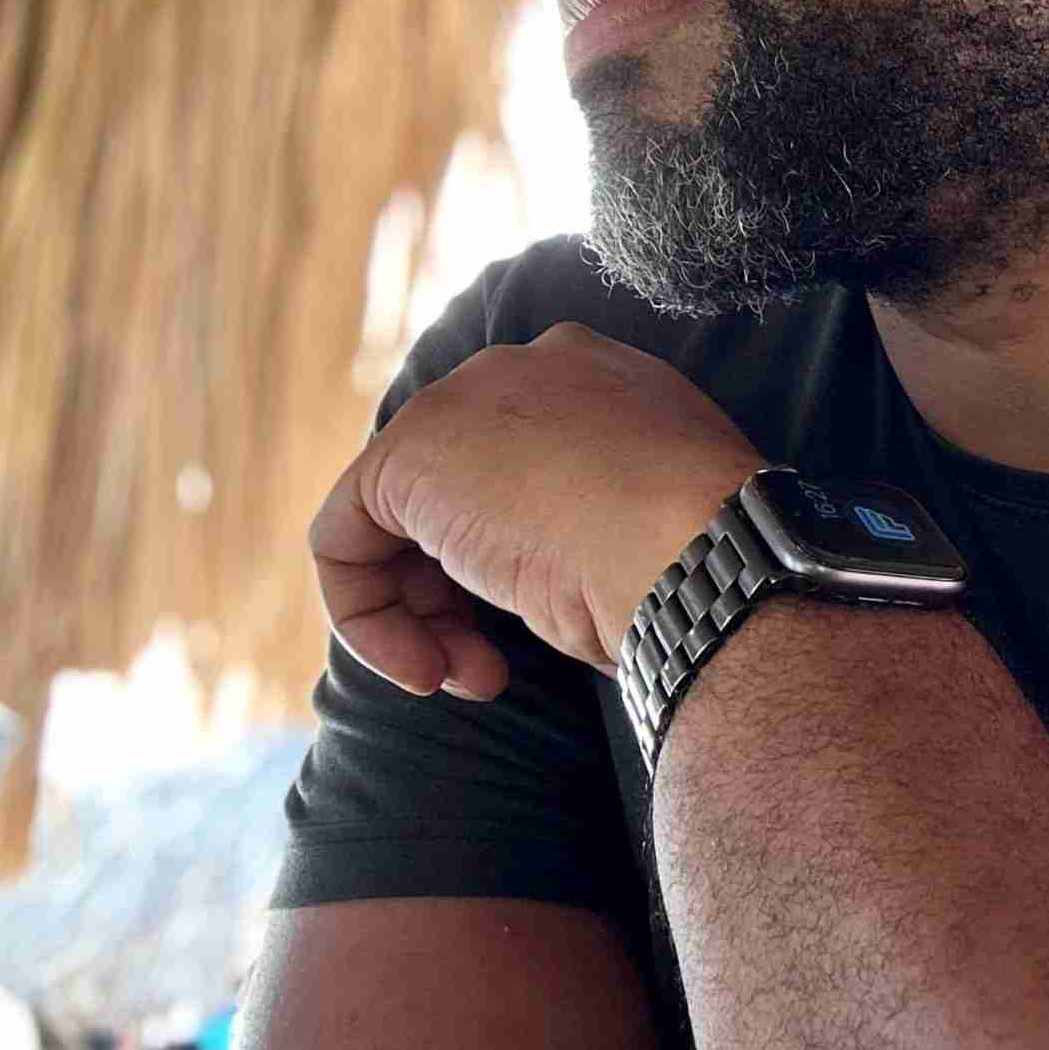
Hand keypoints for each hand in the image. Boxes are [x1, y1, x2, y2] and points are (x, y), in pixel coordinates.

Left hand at [308, 321, 766, 697]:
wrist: (702, 546)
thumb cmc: (704, 558)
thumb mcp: (661, 528)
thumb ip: (611, 523)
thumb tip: (573, 576)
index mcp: (599, 378)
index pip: (527, 462)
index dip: (524, 551)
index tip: (562, 610)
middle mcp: (525, 372)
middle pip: (456, 490)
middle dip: (462, 594)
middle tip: (497, 668)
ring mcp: (462, 405)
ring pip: (399, 523)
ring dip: (424, 620)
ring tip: (473, 677)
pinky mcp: (405, 456)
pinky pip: (345, 543)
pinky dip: (368, 619)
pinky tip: (426, 667)